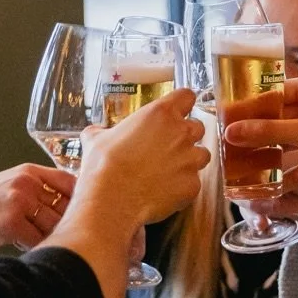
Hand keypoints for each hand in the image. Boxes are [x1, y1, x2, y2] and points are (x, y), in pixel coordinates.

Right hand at [0, 165, 76, 254]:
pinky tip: (20, 246)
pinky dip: (34, 248)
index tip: (84, 215)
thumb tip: (70, 209)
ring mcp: (20, 201)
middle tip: (66, 237)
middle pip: (67, 206)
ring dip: (50, 238)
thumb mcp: (7, 188)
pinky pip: (38, 240)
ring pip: (55, 225)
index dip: (81, 200)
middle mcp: (27, 183)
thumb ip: (36, 192)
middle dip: (68, 225)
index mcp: (28, 172)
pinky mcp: (12, 222)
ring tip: (38, 242)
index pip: (70, 182)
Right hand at [70, 88, 208, 230]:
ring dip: (190, 160)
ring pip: (202, 155)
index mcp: (161, 114)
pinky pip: (194, 182)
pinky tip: (165, 190)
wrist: (112, 200)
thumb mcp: (96, 139)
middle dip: (187, 135)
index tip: (179, 109)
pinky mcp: (193, 185)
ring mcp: (190, 160)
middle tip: (169, 146)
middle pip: (198, 127)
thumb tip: (96, 132)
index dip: (183, 103)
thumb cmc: (104, 165)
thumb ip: (103, 131)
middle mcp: (181, 133)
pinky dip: (183, 185)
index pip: (186, 96)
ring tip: (169, 170)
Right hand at [223, 75, 297, 215]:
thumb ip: (267, 132)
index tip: (223, 118)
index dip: (247, 106)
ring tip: (240, 168)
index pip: (272, 93)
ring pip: (287, 144)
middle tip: (227, 146)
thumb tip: (231, 131)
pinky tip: (266, 189)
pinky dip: (285, 175)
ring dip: (267, 157)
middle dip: (254, 135)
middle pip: (277, 120)